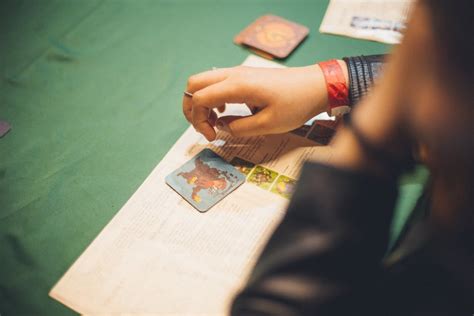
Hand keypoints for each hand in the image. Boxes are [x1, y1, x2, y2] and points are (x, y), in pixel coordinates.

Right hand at [183, 63, 345, 140]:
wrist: (316, 85)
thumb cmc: (295, 105)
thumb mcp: (268, 125)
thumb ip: (239, 128)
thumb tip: (221, 127)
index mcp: (237, 86)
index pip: (199, 99)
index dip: (198, 121)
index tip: (212, 137)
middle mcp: (233, 75)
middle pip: (194, 84)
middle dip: (191, 108)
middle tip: (203, 127)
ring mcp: (238, 72)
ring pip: (204, 81)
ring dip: (201, 102)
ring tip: (215, 121)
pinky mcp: (244, 75)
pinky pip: (217, 82)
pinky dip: (213, 96)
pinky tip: (226, 110)